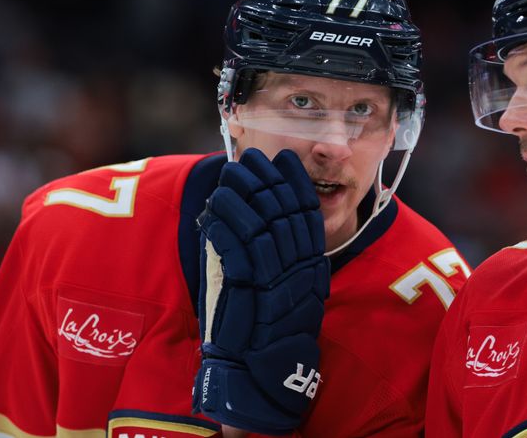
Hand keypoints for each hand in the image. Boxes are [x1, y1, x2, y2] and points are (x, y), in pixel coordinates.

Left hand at [193, 148, 329, 434]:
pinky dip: (225, 230)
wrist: (264, 369)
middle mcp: (301, 270)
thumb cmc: (270, 324)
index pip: (308, 214)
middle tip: (251, 157)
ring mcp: (277, 282)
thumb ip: (281, 252)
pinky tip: (214, 213)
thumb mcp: (286, 284)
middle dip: (266, 181)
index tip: (284, 159)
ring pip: (260, 228)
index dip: (295, 184)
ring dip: (241, 198)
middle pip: (284, 214)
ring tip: (228, 176)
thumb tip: (263, 212)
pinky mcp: (251, 296)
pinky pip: (238, 254)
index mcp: (312, 264)